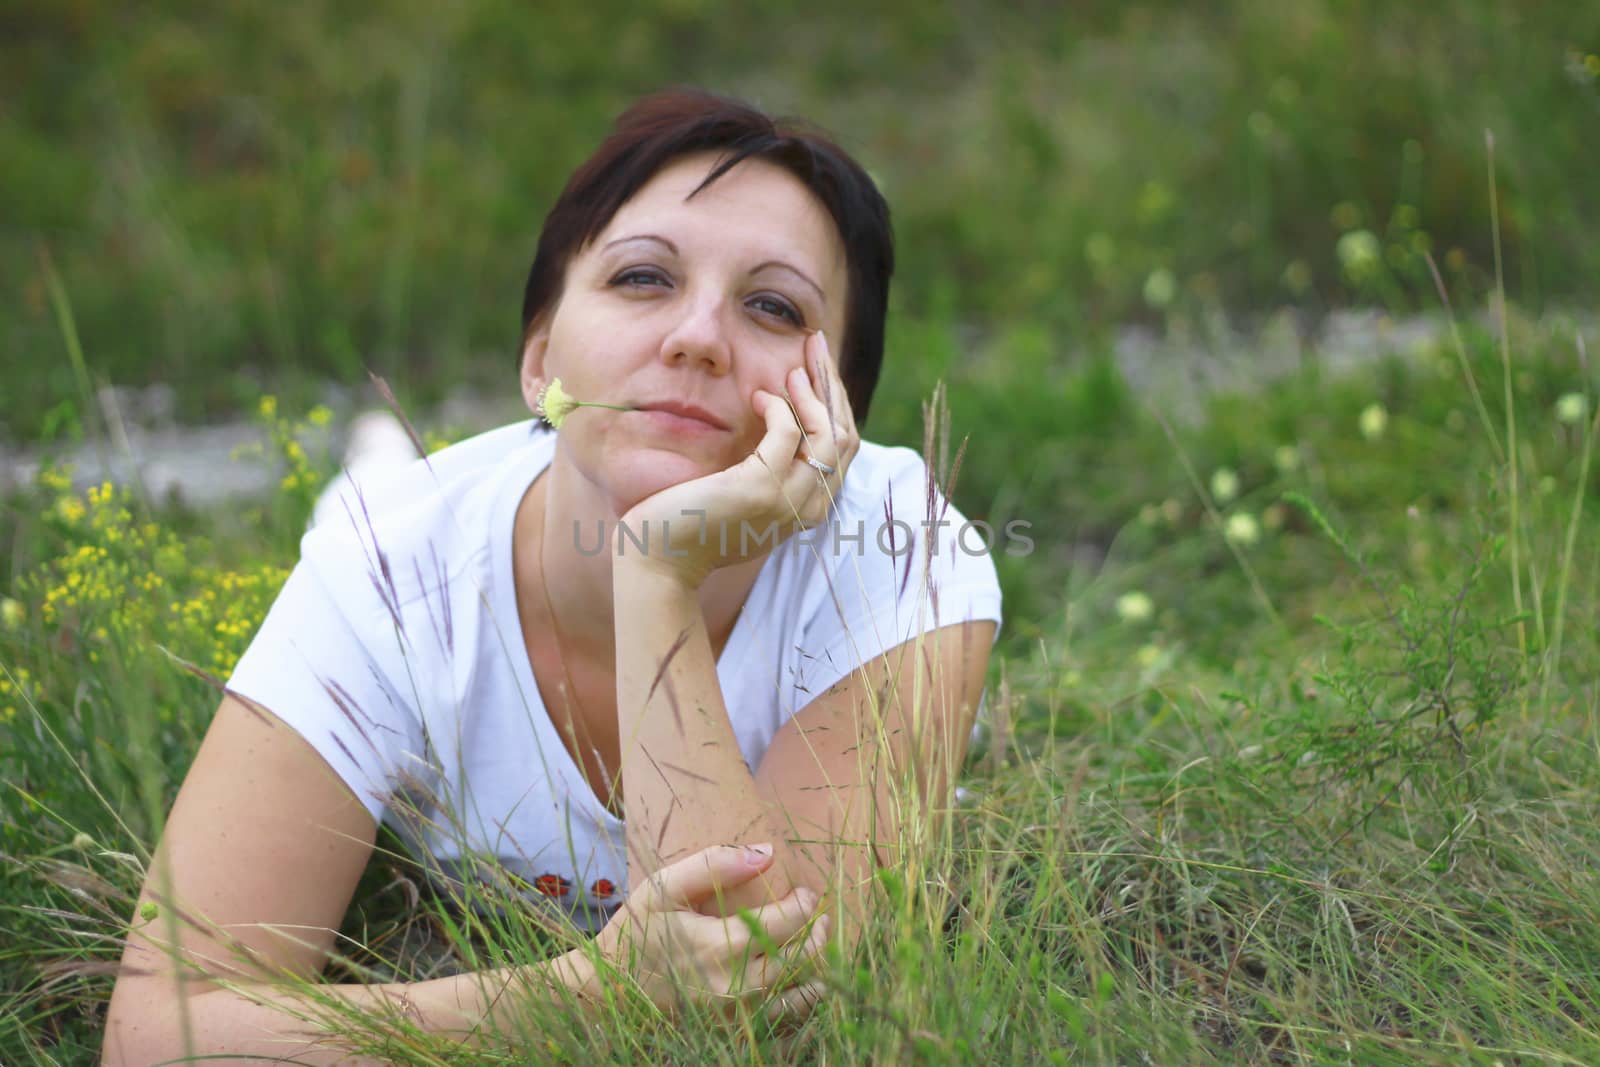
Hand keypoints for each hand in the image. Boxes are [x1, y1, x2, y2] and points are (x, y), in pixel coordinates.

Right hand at [589, 843, 829, 1019]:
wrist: (608, 993)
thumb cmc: (636, 933)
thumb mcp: (664, 888)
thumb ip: (715, 864)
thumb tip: (767, 852)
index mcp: (719, 946)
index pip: (786, 922)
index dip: (804, 903)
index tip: (806, 891)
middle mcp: (735, 987)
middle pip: (801, 960)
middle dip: (818, 934)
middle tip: (819, 917)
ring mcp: (736, 1016)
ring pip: (801, 998)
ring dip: (817, 971)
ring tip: (815, 947)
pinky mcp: (733, 1033)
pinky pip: (784, 1023)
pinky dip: (801, 1003)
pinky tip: (803, 984)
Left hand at [621, 330, 860, 587]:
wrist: (659, 560)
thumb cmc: (693, 525)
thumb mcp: (744, 497)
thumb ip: (771, 472)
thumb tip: (784, 426)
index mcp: (808, 509)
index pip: (843, 449)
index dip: (836, 403)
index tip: (819, 367)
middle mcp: (809, 509)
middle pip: (844, 436)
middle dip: (832, 385)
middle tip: (816, 346)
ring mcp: (789, 501)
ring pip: (828, 434)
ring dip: (813, 392)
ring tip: (794, 367)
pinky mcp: (761, 489)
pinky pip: (788, 434)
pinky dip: (780, 408)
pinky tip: (760, 397)